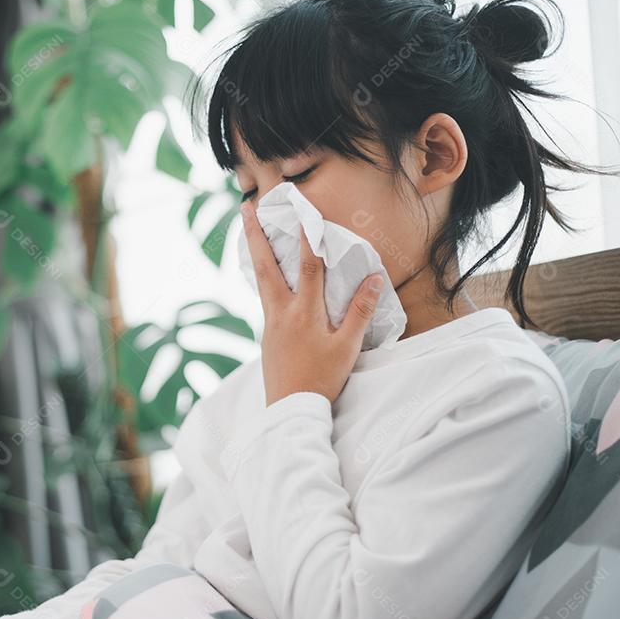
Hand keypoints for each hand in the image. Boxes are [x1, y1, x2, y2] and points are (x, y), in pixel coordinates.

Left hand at [241, 202, 384, 404]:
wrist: (290, 410)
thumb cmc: (322, 379)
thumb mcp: (348, 347)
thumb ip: (360, 310)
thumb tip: (374, 277)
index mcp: (303, 313)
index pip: (307, 267)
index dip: (307, 238)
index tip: (305, 211)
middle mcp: (281, 312)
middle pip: (266, 265)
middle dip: (256, 234)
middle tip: (245, 207)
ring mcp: (270, 323)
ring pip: (260, 279)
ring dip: (255, 252)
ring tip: (249, 231)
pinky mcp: (266, 334)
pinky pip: (263, 296)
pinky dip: (262, 277)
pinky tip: (265, 274)